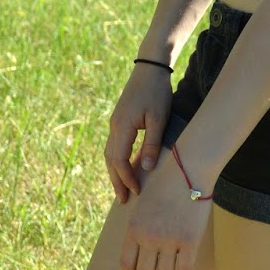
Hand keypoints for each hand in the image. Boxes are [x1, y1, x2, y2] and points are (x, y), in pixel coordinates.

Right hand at [105, 66, 172, 203]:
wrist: (150, 68)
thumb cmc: (157, 92)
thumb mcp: (159, 118)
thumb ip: (151, 143)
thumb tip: (146, 169)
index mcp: (122, 126)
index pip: (119, 160)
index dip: (126, 178)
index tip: (137, 192)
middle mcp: (114, 126)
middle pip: (110, 160)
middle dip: (116, 181)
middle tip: (123, 200)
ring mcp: (115, 123)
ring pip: (110, 153)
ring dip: (115, 172)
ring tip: (122, 188)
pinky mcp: (119, 120)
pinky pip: (114, 146)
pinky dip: (117, 160)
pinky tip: (125, 167)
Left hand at [119, 146, 210, 269]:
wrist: (188, 169)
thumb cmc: (165, 184)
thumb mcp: (142, 204)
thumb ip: (137, 227)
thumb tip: (135, 251)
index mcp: (133, 229)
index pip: (126, 266)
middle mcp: (149, 237)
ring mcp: (169, 240)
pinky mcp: (190, 240)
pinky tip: (186, 266)